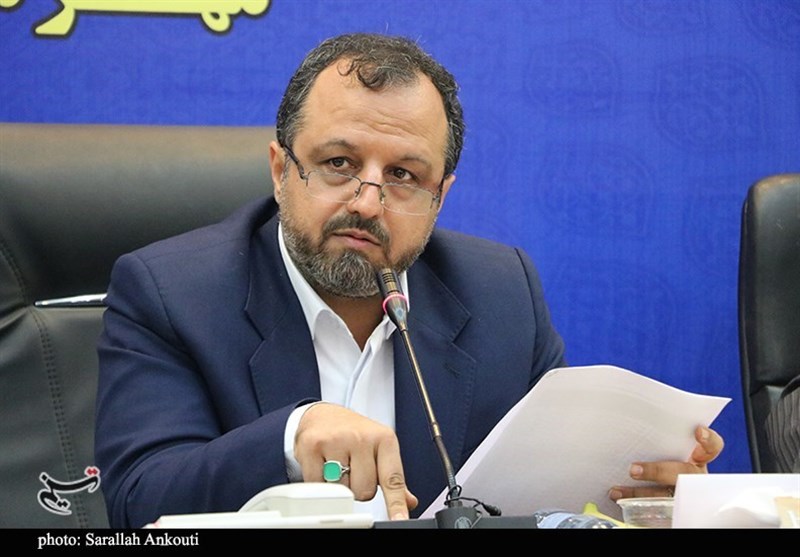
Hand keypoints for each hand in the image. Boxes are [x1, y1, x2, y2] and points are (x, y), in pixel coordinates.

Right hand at [294, 402, 417, 519]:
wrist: (322, 414)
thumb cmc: (354, 433)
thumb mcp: (380, 449)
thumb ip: (393, 477)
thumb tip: (409, 502)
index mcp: (384, 438)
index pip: (392, 479)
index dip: (396, 503)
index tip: (400, 519)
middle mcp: (362, 437)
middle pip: (365, 492)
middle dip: (358, 487)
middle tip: (353, 469)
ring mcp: (336, 440)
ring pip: (342, 490)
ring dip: (339, 485)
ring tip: (337, 464)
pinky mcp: (312, 446)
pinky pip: (318, 484)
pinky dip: (319, 481)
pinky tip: (322, 463)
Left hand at [608, 425, 723, 500]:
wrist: (663, 487)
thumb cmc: (664, 455)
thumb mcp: (666, 446)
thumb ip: (658, 438)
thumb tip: (628, 416)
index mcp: (699, 458)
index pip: (712, 447)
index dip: (708, 440)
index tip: (698, 431)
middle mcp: (694, 476)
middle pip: (683, 474)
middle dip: (658, 471)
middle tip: (633, 469)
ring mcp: (685, 494)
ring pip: (666, 495)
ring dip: (639, 492)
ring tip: (618, 489)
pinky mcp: (674, 509)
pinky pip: (655, 508)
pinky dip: (633, 502)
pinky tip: (617, 496)